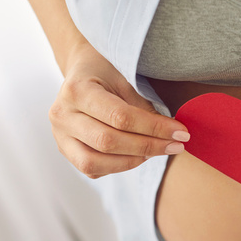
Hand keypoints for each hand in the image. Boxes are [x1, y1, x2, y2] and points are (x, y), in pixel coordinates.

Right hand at [49, 42, 188, 178]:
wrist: (82, 71)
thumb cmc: (108, 70)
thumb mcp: (126, 75)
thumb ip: (142, 105)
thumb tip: (171, 132)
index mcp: (76, 89)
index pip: (120, 117)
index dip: (154, 128)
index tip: (181, 132)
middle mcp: (62, 114)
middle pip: (108, 142)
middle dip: (148, 146)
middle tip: (177, 146)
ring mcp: (59, 136)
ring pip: (95, 163)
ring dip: (133, 160)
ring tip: (157, 151)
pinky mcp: (65, 151)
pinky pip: (93, 170)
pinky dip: (120, 166)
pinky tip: (139, 155)